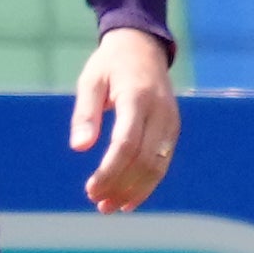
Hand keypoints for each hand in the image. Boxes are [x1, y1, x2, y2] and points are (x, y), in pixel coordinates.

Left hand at [72, 27, 178, 212]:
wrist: (143, 46)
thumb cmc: (110, 64)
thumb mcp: (90, 81)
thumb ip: (85, 114)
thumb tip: (80, 148)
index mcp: (137, 97)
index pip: (126, 144)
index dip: (109, 172)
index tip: (91, 190)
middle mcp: (159, 111)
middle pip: (144, 160)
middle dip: (121, 186)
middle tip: (98, 203)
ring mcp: (171, 121)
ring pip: (158, 166)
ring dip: (135, 191)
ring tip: (111, 206)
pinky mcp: (173, 129)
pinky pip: (163, 162)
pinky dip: (148, 184)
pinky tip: (130, 198)